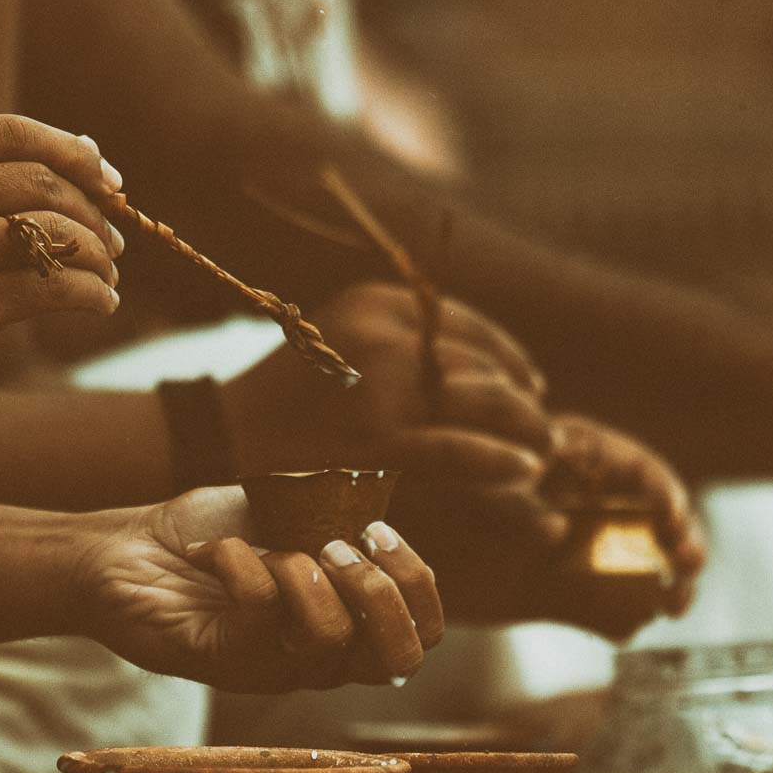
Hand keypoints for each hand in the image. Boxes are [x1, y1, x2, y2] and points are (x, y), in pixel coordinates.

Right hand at [0, 115, 124, 436]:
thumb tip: (87, 157)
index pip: (8, 131)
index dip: (71, 150)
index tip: (108, 177)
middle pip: (39, 181)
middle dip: (93, 209)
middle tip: (116, 237)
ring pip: (54, 233)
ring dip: (99, 253)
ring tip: (110, 272)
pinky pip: (52, 289)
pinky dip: (92, 294)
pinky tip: (102, 302)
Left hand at [71, 486, 443, 692]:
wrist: (122, 550)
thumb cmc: (206, 534)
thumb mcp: (287, 517)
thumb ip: (338, 519)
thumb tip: (374, 523)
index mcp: (344, 625)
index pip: (423, 635)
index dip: (416, 583)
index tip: (374, 530)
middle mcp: (314, 659)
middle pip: (399, 657)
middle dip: (379, 589)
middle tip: (336, 547)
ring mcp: (269, 666)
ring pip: (331, 638)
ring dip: (307, 571)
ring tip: (272, 547)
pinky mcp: (221, 660)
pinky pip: (260, 614)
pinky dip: (242, 561)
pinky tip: (215, 552)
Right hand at [222, 282, 551, 483]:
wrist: (225, 432)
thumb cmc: (291, 396)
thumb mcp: (346, 340)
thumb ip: (405, 343)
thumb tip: (490, 370)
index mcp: (378, 301)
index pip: (469, 326)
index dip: (512, 358)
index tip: (533, 386)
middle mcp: (385, 333)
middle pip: (485, 364)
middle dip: (524, 401)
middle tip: (546, 429)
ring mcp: (383, 386)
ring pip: (486, 403)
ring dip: (526, 430)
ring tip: (543, 454)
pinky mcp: (379, 440)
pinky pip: (463, 450)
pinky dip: (501, 462)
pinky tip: (523, 472)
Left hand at [394, 413, 706, 631]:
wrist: (383, 564)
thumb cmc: (411, 516)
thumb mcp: (449, 506)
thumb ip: (503, 512)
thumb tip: (554, 530)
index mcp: (552, 461)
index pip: (624, 464)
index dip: (656, 488)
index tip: (668, 518)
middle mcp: (569, 501)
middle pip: (645, 512)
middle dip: (678, 536)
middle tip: (689, 567)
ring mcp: (566, 549)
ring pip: (634, 560)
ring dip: (665, 580)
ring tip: (675, 604)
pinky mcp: (553, 593)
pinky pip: (604, 606)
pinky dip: (624, 617)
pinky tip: (632, 628)